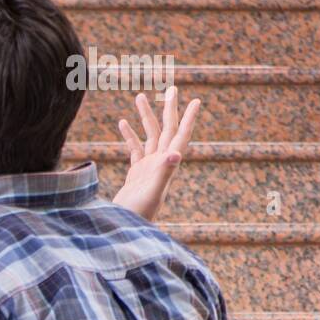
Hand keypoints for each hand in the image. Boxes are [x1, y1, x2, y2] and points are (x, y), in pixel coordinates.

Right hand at [112, 86, 199, 223]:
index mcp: (167, 165)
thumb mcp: (152, 193)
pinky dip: (130, 135)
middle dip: (169, 109)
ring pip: (150, 136)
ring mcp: (148, 168)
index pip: (180, 136)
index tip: (196, 100)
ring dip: (146, 117)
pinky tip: (123, 122)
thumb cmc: (139, 215)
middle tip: (171, 88)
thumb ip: (163, 172)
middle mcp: (161, 164)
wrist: (125, 231)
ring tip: (140, 96)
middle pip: (167, 130)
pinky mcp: (135, 174)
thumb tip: (175, 153)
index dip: (188, 118)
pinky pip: (134, 149)